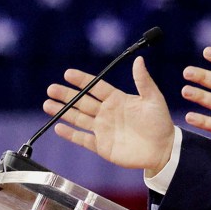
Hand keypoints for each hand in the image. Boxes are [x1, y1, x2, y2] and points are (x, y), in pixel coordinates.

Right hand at [43, 56, 175, 174]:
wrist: (163, 149)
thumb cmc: (160, 122)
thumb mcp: (153, 98)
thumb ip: (143, 81)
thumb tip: (139, 60)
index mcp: (117, 99)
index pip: (95, 87)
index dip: (82, 80)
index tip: (68, 73)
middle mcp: (107, 112)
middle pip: (82, 101)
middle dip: (66, 95)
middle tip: (51, 88)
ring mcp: (103, 129)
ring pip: (78, 118)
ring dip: (63, 111)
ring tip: (48, 104)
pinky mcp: (102, 146)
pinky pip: (83, 139)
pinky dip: (70, 134)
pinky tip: (58, 127)